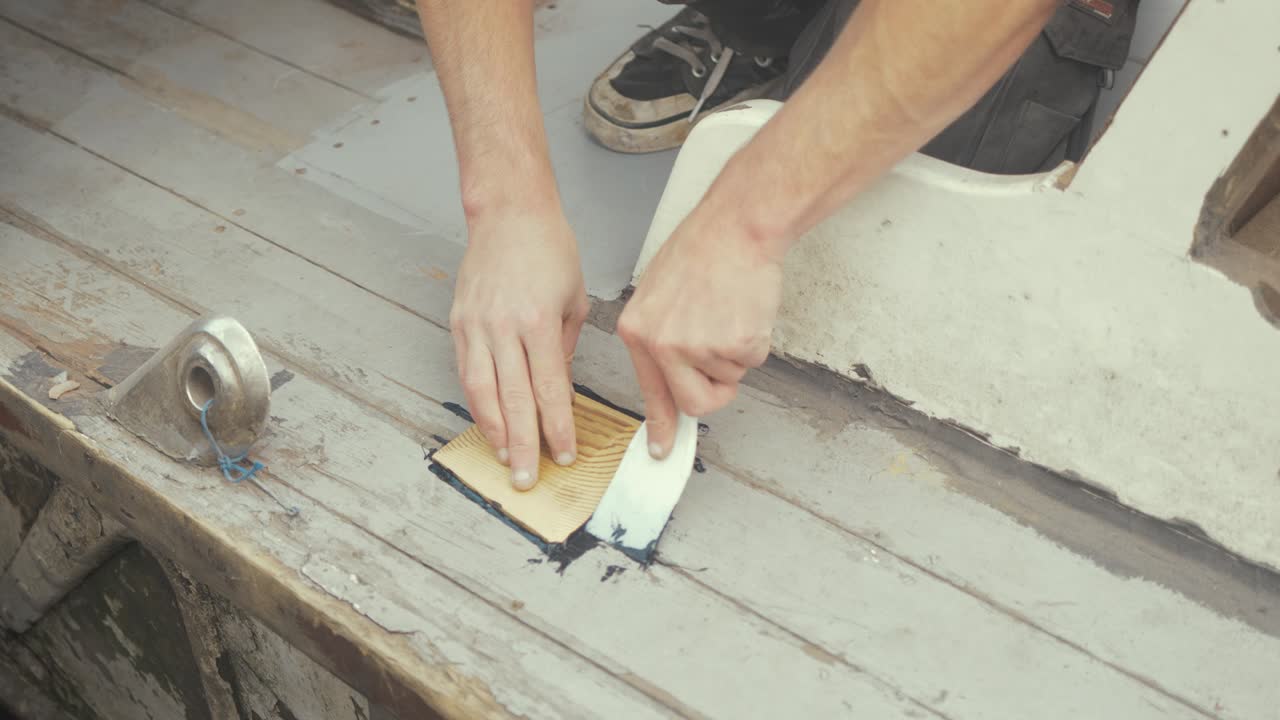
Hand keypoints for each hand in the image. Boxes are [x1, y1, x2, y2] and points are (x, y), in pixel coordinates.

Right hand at [451, 209, 588, 489]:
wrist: (509, 212)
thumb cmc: (548, 248)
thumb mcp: (573, 299)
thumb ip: (565, 347)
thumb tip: (558, 388)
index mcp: (536, 323)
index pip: (549, 389)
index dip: (556, 427)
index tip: (564, 454)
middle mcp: (502, 328)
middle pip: (512, 400)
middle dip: (522, 444)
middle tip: (528, 478)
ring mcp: (475, 326)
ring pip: (481, 391)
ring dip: (493, 431)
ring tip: (504, 459)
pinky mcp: (459, 322)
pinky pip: (466, 372)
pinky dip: (477, 401)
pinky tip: (487, 422)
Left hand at [617, 215, 781, 457]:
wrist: (737, 226)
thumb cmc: (703, 251)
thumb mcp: (661, 295)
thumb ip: (661, 337)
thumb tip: (672, 377)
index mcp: (638, 330)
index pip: (650, 392)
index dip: (661, 426)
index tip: (662, 451)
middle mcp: (661, 343)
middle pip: (693, 402)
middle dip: (715, 391)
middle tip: (724, 356)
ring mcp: (696, 345)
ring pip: (727, 380)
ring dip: (736, 353)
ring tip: (729, 310)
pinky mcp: (732, 343)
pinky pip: (752, 361)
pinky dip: (756, 339)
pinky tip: (745, 308)